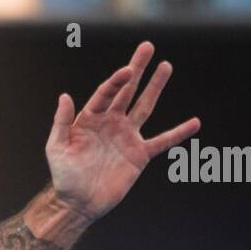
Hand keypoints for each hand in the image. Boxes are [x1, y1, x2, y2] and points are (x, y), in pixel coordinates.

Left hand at [46, 41, 199, 221]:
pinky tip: (194, 123)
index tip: (128, 70)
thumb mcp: (56, 148)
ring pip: (145, 107)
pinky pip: (162, 141)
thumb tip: (65, 95)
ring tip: (166, 66)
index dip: (117, 81)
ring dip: (155, 87)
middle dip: (137, 69)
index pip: (107, 93)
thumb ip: (61, 122)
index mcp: (90, 118)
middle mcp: (110, 123)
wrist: (78, 203)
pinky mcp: (139, 155)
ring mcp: (126, 137)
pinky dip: (178, 133)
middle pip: (127, 91)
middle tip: (147, 46)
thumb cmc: (63, 176)